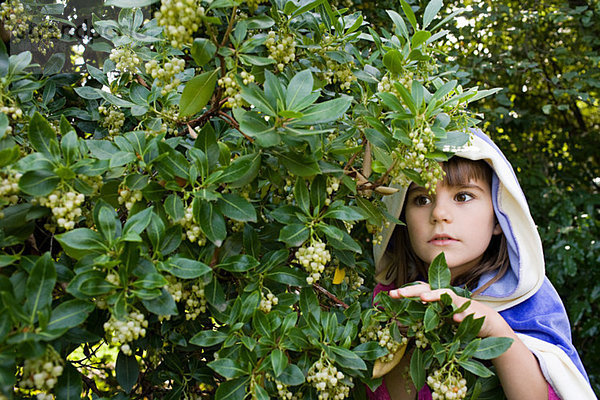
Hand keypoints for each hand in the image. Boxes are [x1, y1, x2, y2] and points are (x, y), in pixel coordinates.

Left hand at [389, 283, 511, 338]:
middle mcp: (447, 297)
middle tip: (398, 293)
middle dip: (412, 290)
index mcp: (437, 298)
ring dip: (435, 296)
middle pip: (428, 288)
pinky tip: (454, 320)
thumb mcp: (441, 319)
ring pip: (446, 296)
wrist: (487, 323)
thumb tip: (404, 320)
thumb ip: (426, 316)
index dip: (406, 292)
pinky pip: (465, 313)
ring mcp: (459, 303)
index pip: (419, 291)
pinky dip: (460, 316)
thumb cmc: (460, 319)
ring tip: (423, 298)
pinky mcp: (472, 312)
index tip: (390, 294)